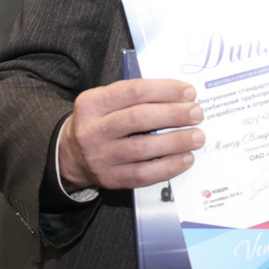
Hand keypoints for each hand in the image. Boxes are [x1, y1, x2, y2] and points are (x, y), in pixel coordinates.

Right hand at [58, 78, 204, 191]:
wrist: (71, 155)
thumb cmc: (100, 122)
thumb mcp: (106, 102)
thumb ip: (136, 97)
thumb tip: (181, 97)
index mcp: (92, 103)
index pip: (133, 91)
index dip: (165, 90)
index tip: (189, 92)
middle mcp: (93, 129)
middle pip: (138, 119)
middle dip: (173, 115)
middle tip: (197, 113)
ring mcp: (100, 156)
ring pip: (143, 148)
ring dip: (176, 142)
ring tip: (197, 136)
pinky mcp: (110, 178)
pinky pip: (143, 174)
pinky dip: (168, 166)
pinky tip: (186, 159)